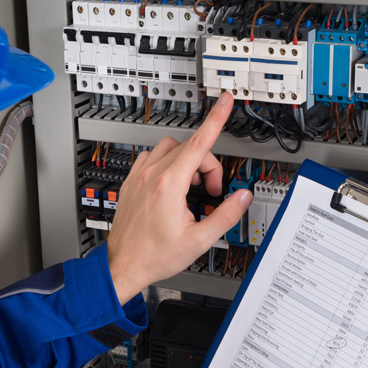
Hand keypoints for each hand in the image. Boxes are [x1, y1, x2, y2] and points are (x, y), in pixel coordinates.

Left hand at [106, 93, 251, 302]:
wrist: (124, 265)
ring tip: (192, 188)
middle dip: (207, 165)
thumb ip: (226, 216)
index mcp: (169, 186)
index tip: (224, 101)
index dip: (216, 119)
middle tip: (212, 191)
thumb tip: (243, 197)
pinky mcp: (131, 182)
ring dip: (187, 161)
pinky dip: (167, 164)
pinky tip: (172, 185)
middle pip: (190, 148)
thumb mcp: (199, 241)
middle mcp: (151, 176)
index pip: (199, 142)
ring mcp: (138, 177)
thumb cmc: (154, 256)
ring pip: (169, 148)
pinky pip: (151, 157)